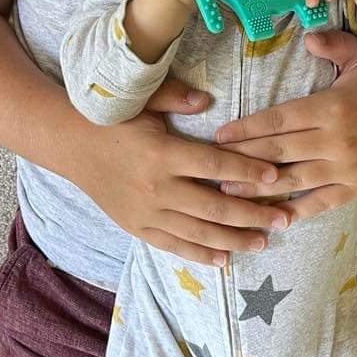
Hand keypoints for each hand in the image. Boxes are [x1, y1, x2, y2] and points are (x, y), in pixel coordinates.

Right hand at [71, 76, 292, 267]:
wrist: (71, 144)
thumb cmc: (112, 118)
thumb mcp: (143, 100)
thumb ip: (177, 98)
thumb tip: (210, 100)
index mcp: (162, 153)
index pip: (215, 166)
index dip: (248, 171)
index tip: (276, 176)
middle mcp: (156, 187)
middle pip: (215, 206)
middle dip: (254, 214)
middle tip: (285, 219)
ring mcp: (146, 212)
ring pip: (199, 232)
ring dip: (235, 239)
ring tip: (264, 241)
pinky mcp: (136, 227)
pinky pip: (173, 245)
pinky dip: (200, 254)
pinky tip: (224, 259)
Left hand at [213, 29, 356, 219]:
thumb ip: (331, 46)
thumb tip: (306, 37)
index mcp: (331, 107)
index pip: (279, 120)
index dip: (247, 129)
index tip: (220, 137)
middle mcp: (337, 139)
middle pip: (279, 151)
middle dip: (243, 159)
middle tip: (211, 167)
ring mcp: (348, 166)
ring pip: (294, 179)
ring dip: (260, 187)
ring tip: (229, 192)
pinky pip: (322, 202)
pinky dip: (297, 211)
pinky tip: (273, 217)